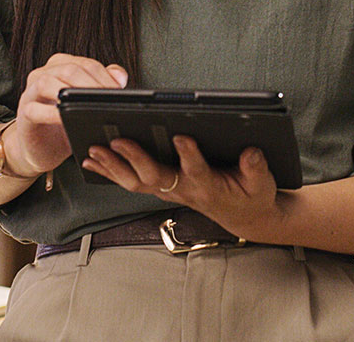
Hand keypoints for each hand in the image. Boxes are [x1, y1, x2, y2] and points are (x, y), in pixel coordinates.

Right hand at [5, 53, 128, 177]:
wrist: (40, 149)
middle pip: (70, 69)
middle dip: (92, 84)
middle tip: (107, 102)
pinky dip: (52, 113)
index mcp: (61, 66)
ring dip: (71, 94)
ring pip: (48, 82)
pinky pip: (35, 109)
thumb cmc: (64, 124)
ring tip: (88, 108)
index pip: (86, 63)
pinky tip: (65, 120)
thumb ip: (103, 85)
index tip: (119, 92)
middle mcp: (43, 74)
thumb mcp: (86, 104)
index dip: (105, 76)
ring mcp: (31, 92)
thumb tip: (120, 77)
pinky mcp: (24, 113)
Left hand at [82, 136, 282, 240]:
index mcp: (209, 186)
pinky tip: (91, 159)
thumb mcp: (262, 183)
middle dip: (134, 158)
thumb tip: (251, 151)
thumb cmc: (252, 196)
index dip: (189, 155)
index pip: (197, 171)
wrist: (243, 216)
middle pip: (154, 177)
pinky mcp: (162, 187)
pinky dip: (110, 170)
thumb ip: (256, 168)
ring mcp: (169, 190)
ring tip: (93, 149)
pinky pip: (130, 181)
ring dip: (113, 166)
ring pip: (136, 181)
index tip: (182, 137)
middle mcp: (184, 190)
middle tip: (117, 140)